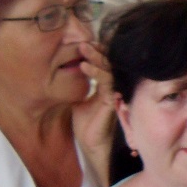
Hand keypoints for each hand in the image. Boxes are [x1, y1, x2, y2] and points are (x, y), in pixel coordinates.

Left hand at [72, 41, 114, 185]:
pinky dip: (96, 73)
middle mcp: (114, 86)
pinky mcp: (113, 100)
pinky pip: (107, 82)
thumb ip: (81, 84)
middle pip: (110, 63)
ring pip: (109, 69)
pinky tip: (85, 66)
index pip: (106, 63)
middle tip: (83, 42)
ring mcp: (115, 92)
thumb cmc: (86, 123)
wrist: (91, 143)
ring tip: (83, 48)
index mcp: (107, 85)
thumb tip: (72, 68)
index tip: (86, 43)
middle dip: (97, 51)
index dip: (98, 52)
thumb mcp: (80, 99)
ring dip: (96, 58)